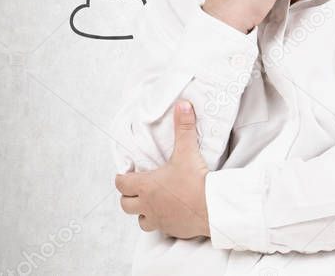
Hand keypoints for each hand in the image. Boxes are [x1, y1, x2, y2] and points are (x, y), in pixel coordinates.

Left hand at [115, 101, 210, 239]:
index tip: (127, 173)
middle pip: (125, 204)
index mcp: (146, 185)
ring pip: (140, 220)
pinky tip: (171, 213)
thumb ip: (184, 127)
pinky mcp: (170, 229)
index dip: (122, 178)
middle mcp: (147, 205)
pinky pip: (159, 228)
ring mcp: (158, 219)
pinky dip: (161, 221)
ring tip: (153, 203)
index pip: (121, 183)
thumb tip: (183, 105)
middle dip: (129, 196)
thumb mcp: (187, 151)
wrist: (212, 208)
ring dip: (143, 212)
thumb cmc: (196, 181)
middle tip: (138, 188)